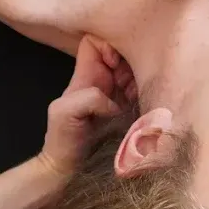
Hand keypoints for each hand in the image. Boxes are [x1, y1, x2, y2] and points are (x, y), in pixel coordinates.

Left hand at [37, 36, 130, 175]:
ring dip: (140, 80)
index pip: (95, 40)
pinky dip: (146, 94)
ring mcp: (118, 94)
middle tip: (127, 85)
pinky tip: (140, 106)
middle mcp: (103, 80)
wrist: (70, 168)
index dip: (107, 43)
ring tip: (133, 98)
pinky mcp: (129, 109)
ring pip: (136, 71)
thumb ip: (89, 97)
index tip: (114, 62)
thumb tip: (115, 102)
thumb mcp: (65, 111)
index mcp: (86, 74)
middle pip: (122, 53)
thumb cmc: (63, 139)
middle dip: (130, 63)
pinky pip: (143, 91)